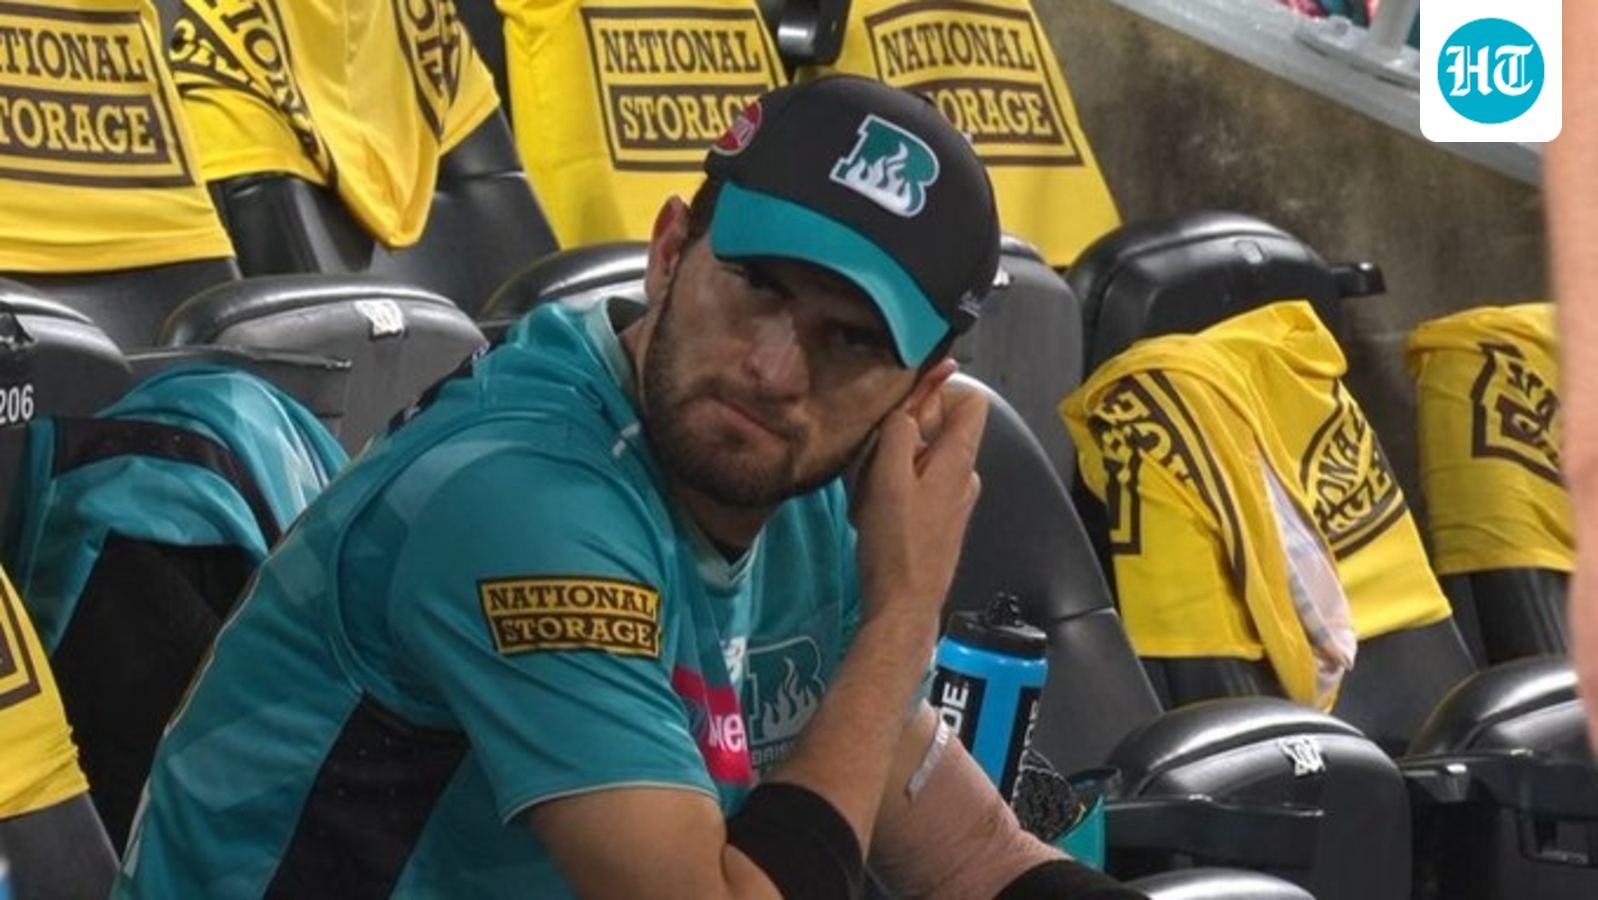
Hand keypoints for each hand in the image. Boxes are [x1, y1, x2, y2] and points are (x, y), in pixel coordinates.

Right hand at [849, 364, 987, 627]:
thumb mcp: (888, 478)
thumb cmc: (896, 543)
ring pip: (923, 456)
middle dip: (904, 431)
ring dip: (892, 462)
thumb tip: (907, 406)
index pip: (972, 399)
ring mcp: (953, 498)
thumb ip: (899, 432)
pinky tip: (872, 509)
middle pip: (941, 427)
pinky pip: (917, 484)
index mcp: (960, 459)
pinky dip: (893, 486)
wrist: (903, 603)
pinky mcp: (938, 519)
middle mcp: (965, 475)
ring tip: (868, 489)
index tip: (904, 405)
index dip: (939, 391)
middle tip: (874, 455)